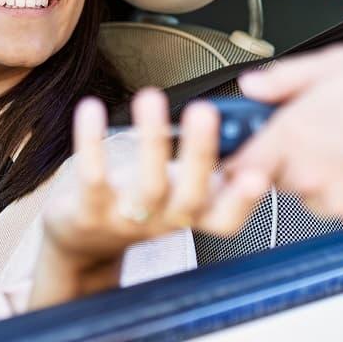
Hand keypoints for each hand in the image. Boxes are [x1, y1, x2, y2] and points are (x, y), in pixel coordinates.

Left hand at [31, 88, 268, 307]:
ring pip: (146, 186)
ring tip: (151, 98)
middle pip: (189, 196)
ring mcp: (127, 220)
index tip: (257, 174)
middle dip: (199, 152)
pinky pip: (93, 176)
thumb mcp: (180, 190)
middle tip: (204, 111)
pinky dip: (91, 141)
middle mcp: (165, 222)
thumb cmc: (141, 205)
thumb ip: (208, 166)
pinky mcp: (88, 212)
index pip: (226, 219)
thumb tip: (239, 122)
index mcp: (193, 215)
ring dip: (151, 139)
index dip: (243, 201)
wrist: (85, 243)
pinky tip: (91, 109)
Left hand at [230, 40, 342, 239]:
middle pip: (280, 180)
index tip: (253, 155)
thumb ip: (287, 78)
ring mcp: (340, 203)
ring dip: (331, 183)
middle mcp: (310, 174)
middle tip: (338, 138)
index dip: (246, 159)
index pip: (240, 164)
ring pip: (316, 200)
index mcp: (294, 133)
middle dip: (297, 162)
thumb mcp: (342, 62)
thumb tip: (253, 86)